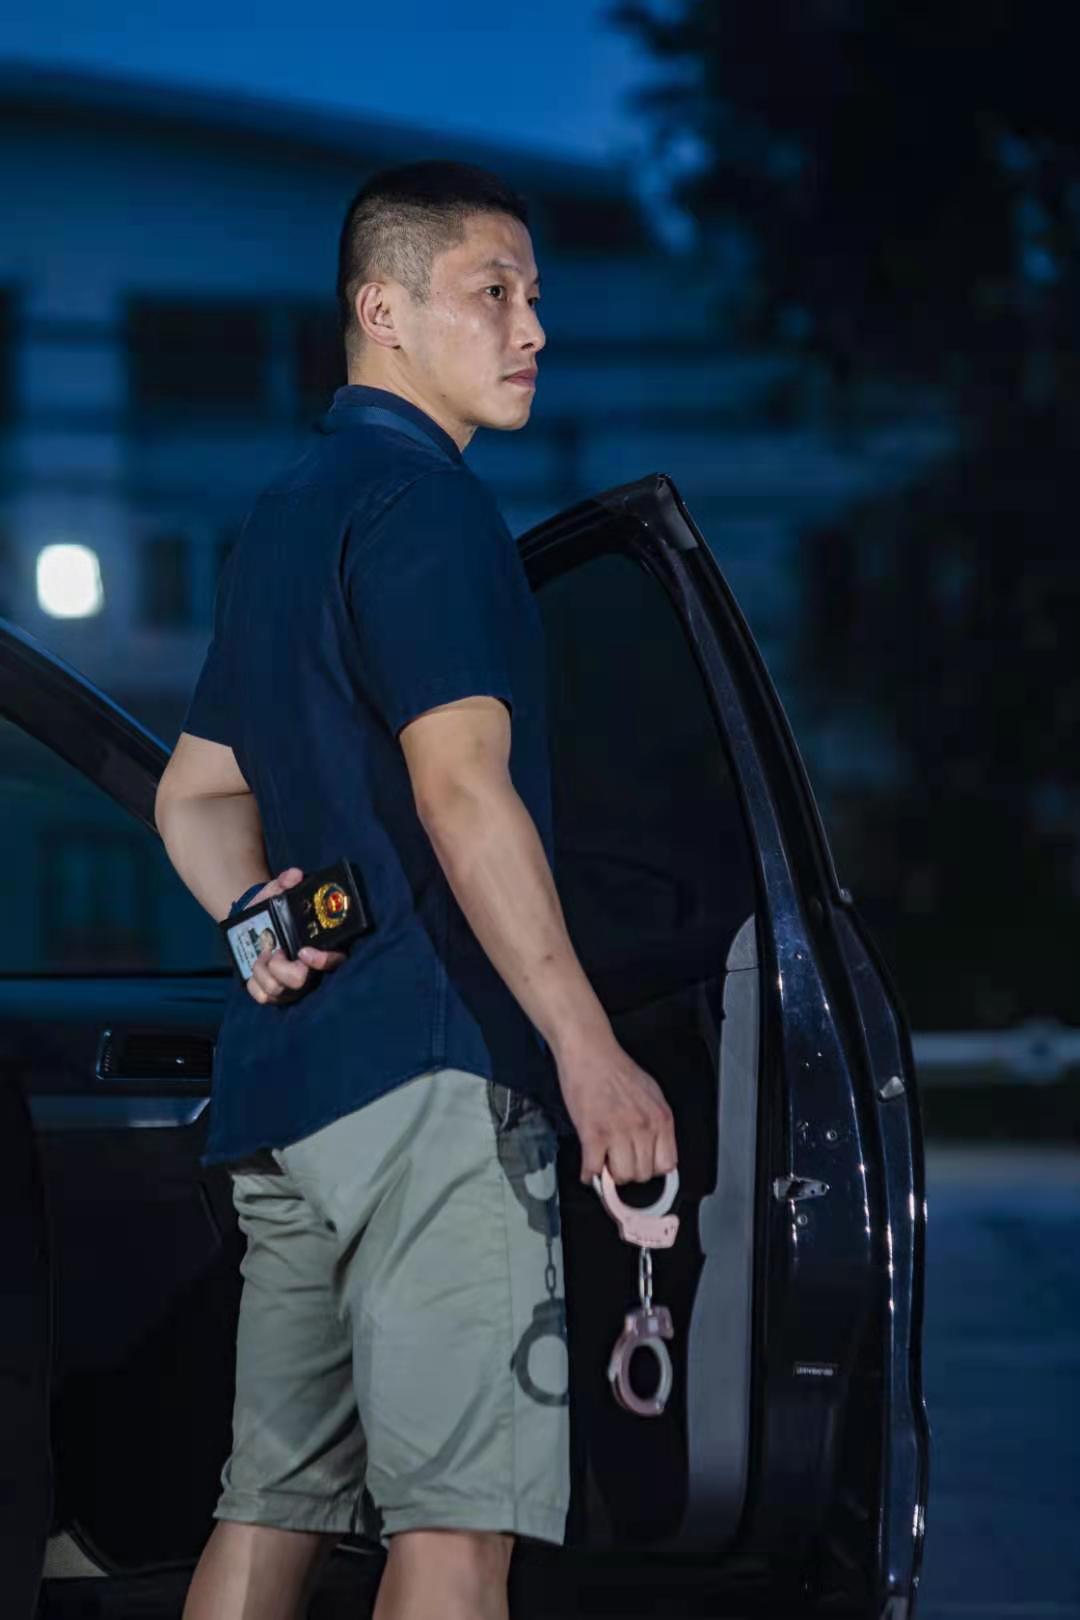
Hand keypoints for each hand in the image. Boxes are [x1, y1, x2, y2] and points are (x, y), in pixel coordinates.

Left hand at [244, 867, 345, 1006]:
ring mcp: (290, 986)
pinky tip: (254, 970)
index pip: (334, 962)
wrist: (251, 925)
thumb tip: (294, 875)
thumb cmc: (272, 910)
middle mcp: (308, 971)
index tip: (303, 951)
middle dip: (281, 968)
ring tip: (261, 955)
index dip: (322, 961)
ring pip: (278, 990)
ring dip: (262, 971)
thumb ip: (285, 883)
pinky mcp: (273, 994)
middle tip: (273, 951)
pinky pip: (262, 997)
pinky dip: (254, 984)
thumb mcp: (276, 893)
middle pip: (301, 981)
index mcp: (319, 947)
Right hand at [555, 1034, 677, 1186]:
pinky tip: (588, 1169)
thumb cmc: (616, 1069)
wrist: (589, 1051)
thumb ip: (656, 1121)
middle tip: (618, 1162)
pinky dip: (589, 1174)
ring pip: (621, 1176)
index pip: (667, 1164)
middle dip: (629, 1172)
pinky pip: (594, 1169)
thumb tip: (656, 1148)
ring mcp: (618, 1131)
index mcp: (660, 1117)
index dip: (652, 1168)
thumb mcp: (651, 1093)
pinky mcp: (592, 1133)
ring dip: (610, 1175)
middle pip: (643, 1174)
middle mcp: (643, 1126)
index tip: (642, 1166)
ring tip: (604, 1164)